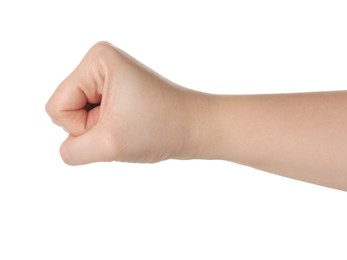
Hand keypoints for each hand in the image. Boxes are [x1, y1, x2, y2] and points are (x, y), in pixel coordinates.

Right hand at [46, 42, 213, 164]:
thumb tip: (69, 148)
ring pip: (77, 119)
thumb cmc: (161, 129)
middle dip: (92, 128)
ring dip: (101, 132)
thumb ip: (72, 151)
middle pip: (65, 110)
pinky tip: (132, 126)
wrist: (198, 128)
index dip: (84, 126)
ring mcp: (107, 78)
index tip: (120, 121)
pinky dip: (108, 133)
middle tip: (127, 125)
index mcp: (97, 60)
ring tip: (131, 125)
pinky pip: (92, 121)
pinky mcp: (115, 93)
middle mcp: (100, 63)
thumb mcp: (108, 144)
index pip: (57, 108)